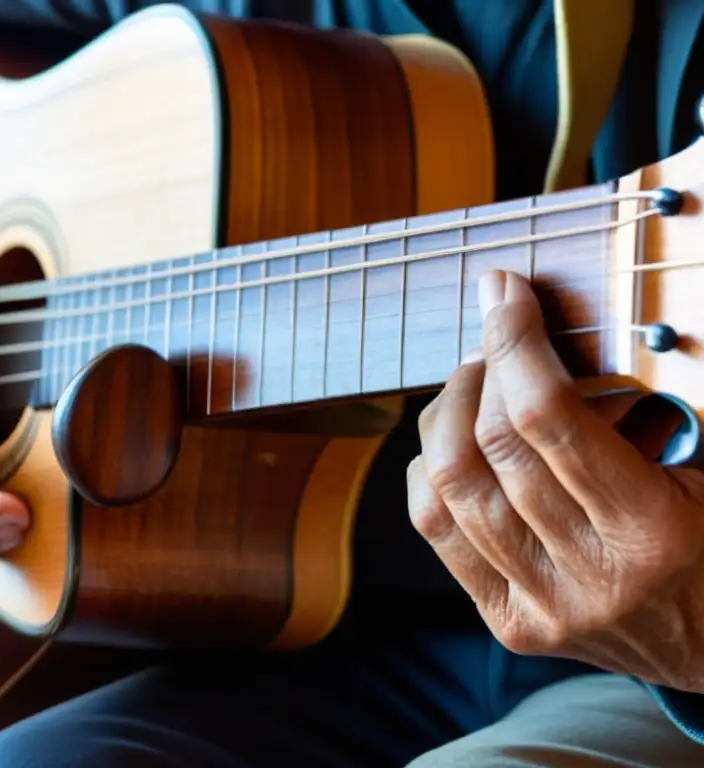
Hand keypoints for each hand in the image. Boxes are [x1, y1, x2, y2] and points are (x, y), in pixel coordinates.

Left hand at [407, 269, 703, 691]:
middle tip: (493, 334)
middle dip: (480, 369)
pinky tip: (453, 440)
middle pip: (489, 448)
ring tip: (474, 381)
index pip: (547, 418)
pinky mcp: (510, 624)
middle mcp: (589, 578)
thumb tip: (559, 331)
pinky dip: (432, 469)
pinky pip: (437, 529)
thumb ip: (652, 406)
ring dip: (448, 414)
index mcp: (653, 533)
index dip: (514, 343)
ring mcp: (542, 609)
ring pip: (448, 489)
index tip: (504, 293)